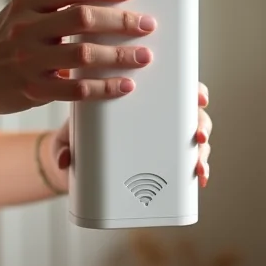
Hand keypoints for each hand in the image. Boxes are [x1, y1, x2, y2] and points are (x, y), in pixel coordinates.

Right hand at [0, 0, 156, 118]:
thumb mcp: (16, 16)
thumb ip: (51, 10)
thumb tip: (103, 5)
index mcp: (24, 5)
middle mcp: (26, 29)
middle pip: (83, 18)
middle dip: (121, 20)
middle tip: (146, 24)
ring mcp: (28, 61)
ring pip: (84, 54)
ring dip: (120, 55)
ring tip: (143, 56)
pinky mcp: (33, 90)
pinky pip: (77, 89)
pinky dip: (105, 86)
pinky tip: (123, 85)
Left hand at [47, 81, 212, 188]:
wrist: (73, 159)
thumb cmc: (76, 135)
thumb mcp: (69, 136)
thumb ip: (66, 146)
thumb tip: (65, 160)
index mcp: (138, 99)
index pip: (171, 86)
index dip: (191, 89)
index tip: (197, 97)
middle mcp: (154, 116)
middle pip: (189, 113)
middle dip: (201, 123)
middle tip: (199, 135)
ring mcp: (161, 137)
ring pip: (192, 138)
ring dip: (201, 150)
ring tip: (198, 165)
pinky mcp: (161, 159)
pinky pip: (184, 162)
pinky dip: (195, 169)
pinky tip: (200, 179)